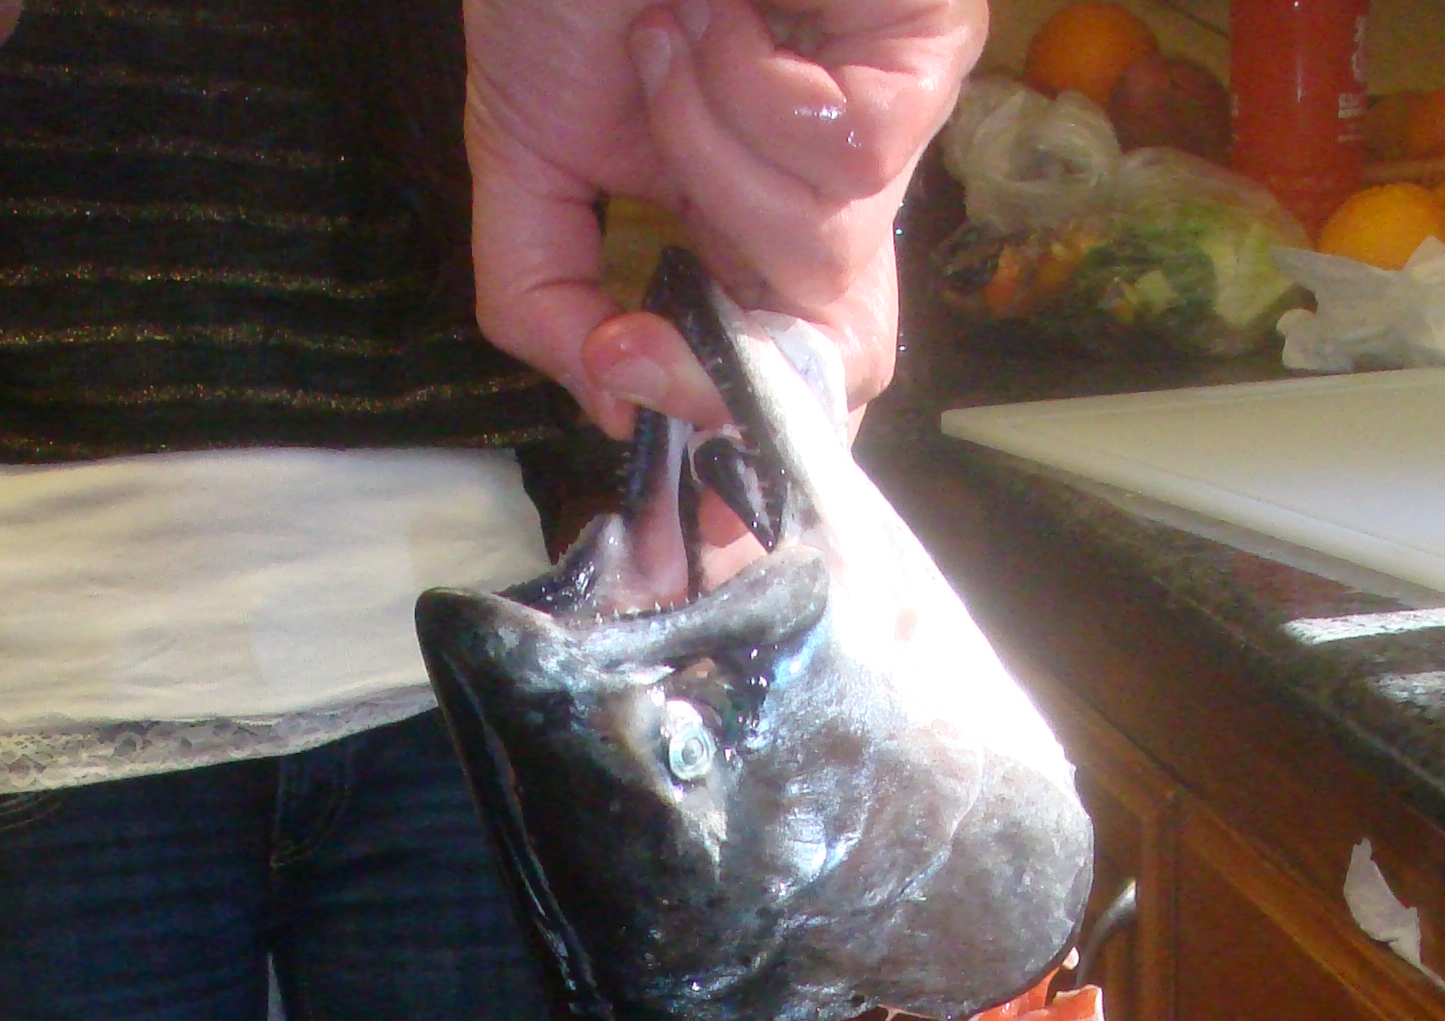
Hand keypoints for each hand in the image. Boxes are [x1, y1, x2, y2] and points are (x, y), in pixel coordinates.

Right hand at [467, 0, 984, 432]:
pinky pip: (848, 162)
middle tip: (644, 312)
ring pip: (819, 262)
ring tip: (673, 41)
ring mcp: (883, 129)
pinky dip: (753, 92)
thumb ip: (544, 295)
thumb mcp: (519, 148)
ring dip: (709, 158)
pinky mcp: (925, 64)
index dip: (743, 474)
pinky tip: (721, 14)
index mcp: (729, 221)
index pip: (777, 389)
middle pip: (835, 366)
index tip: (678, 544)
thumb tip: (613, 400)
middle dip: (726, 359)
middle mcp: (819, 192)